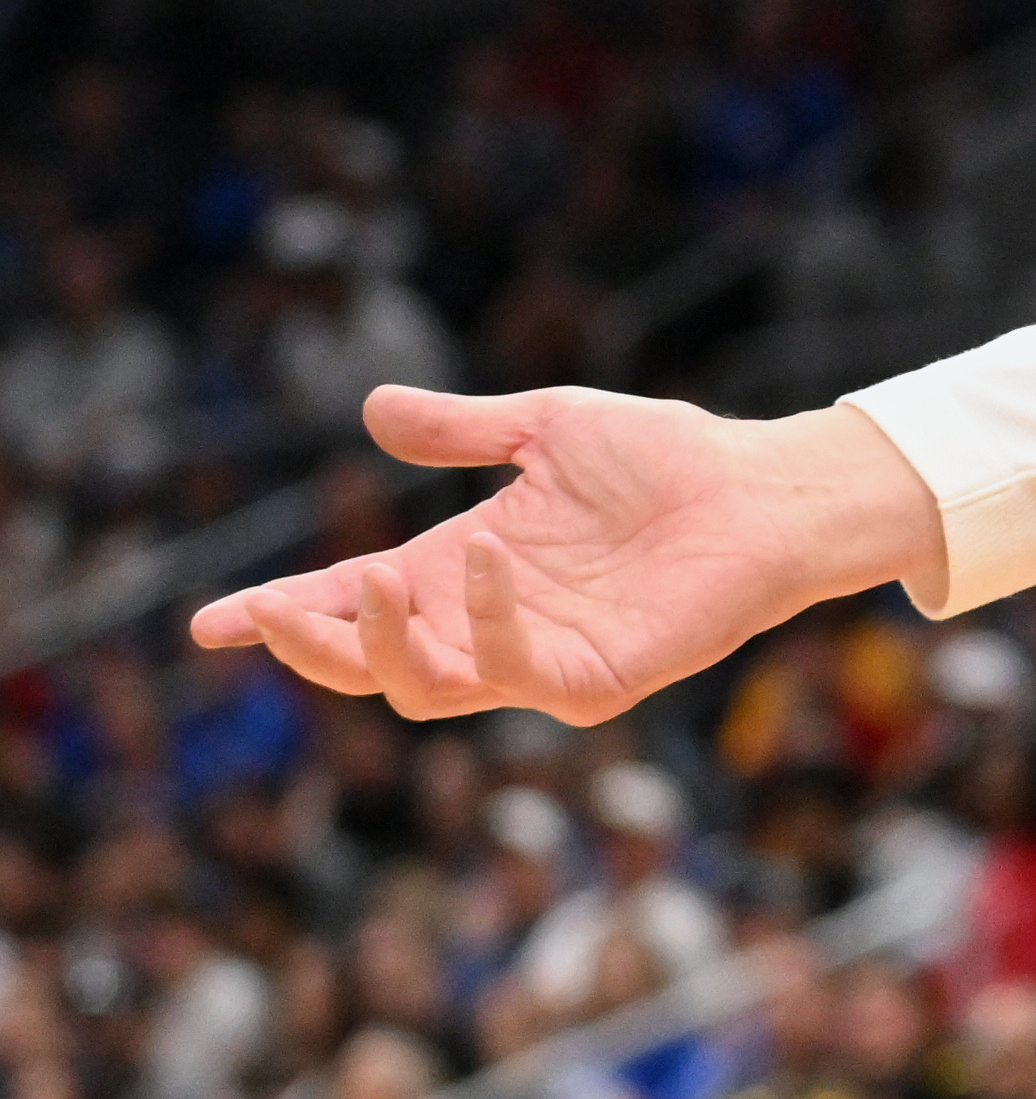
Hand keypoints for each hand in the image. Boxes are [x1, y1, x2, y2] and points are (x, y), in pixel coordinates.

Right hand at [188, 385, 944, 723]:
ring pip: (424, 690)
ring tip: (363, 581)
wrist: (764, 485)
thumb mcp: (545, 427)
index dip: (283, 613)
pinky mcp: (595, 681)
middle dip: (308, 645)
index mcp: (463, 570)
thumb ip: (461, 429)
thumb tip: (372, 409)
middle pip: (369, 664)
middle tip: (266, 613)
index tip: (208, 621)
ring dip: (381, 645)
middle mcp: (490, 623)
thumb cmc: (667, 458)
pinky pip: (516, 674)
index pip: (352, 604)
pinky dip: (489, 622)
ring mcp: (539, 661)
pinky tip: (487, 560)